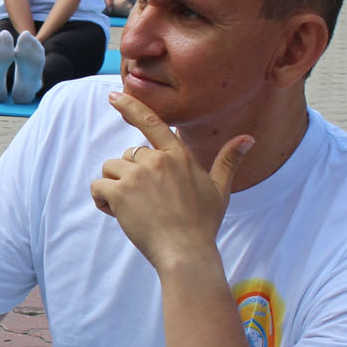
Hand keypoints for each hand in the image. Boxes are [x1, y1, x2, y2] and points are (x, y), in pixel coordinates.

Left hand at [89, 92, 250, 272]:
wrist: (186, 252)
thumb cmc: (203, 224)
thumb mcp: (220, 190)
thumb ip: (228, 161)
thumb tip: (248, 138)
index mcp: (178, 156)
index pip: (151, 123)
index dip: (130, 106)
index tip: (114, 95)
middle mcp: (157, 160)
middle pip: (126, 156)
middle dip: (128, 176)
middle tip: (144, 203)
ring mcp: (138, 175)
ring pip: (110, 170)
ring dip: (114, 188)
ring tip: (132, 210)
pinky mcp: (121, 193)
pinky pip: (98, 187)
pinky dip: (101, 200)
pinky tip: (117, 214)